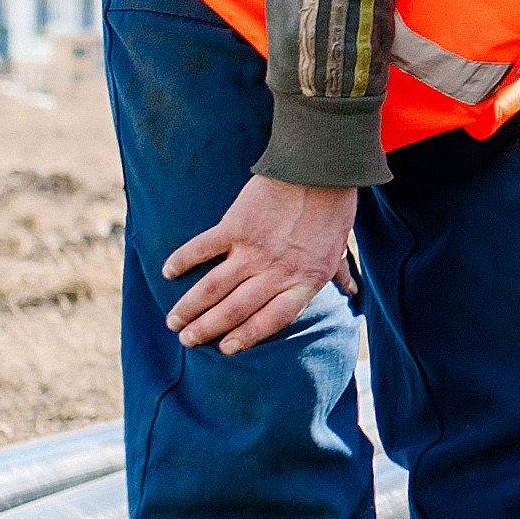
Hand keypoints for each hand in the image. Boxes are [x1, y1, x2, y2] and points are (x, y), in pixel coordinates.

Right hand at [163, 176, 358, 354]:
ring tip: (173, 322)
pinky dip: (182, 261)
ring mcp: (253, 251)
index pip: (271, 321)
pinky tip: (168, 272)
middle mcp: (276, 272)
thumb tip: (351, 292)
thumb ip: (339, 272)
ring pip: (212, 289)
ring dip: (189, 308)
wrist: (319, 170)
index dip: (246, 337)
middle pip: (234, 311)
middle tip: (186, 340)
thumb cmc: (332, 208)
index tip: (225, 349)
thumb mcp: (339, 247)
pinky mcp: (235, 226)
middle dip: (206, 329)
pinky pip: (202, 249)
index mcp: (304, 281)